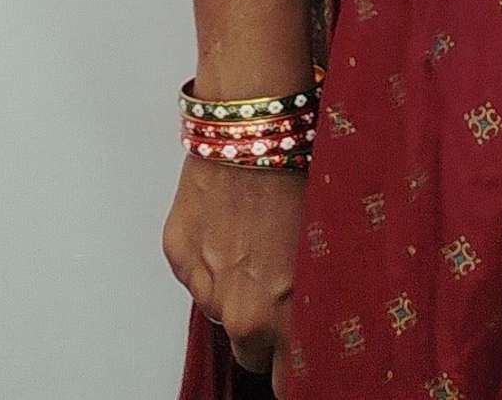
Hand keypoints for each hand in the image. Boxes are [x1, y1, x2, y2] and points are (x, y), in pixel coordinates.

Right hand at [162, 157, 306, 389]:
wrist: (253, 126)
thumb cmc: (299, 176)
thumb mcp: (324, 250)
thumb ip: (311, 302)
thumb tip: (316, 323)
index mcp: (283, 318)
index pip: (286, 382)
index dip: (293, 367)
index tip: (298, 357)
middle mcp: (240, 312)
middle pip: (250, 353)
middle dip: (264, 330)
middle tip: (278, 287)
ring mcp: (204, 284)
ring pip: (220, 311)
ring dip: (234, 289)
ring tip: (254, 242)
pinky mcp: (177, 254)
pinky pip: (195, 277)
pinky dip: (207, 259)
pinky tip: (228, 224)